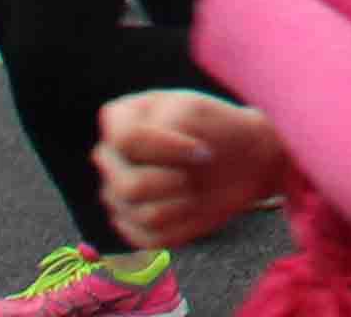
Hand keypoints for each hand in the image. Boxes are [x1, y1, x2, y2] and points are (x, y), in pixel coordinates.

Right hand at [94, 87, 287, 254]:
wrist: (240, 159)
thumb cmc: (215, 127)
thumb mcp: (195, 111)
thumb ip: (164, 127)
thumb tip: (138, 165)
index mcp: (120, 121)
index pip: (126, 139)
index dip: (166, 148)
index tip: (203, 150)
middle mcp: (110, 160)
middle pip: (128, 186)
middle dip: (176, 182)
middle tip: (202, 168)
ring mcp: (117, 195)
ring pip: (142, 215)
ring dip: (183, 202)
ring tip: (198, 185)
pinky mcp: (133, 227)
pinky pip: (152, 239)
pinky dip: (183, 225)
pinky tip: (194, 205)